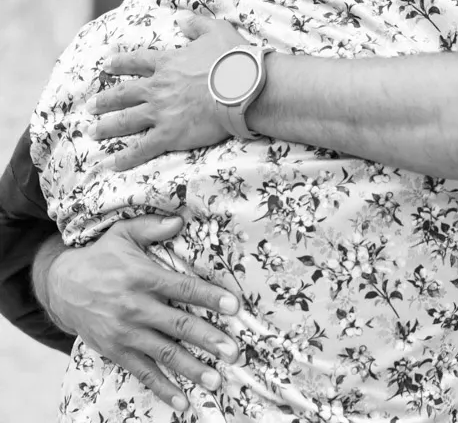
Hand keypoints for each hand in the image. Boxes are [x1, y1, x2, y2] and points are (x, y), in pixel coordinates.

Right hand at [42, 215, 239, 410]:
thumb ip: (153, 226)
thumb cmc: (101, 256)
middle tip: (233, 351)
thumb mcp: (123, 233)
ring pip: (164, 353)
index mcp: (143, 277)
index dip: (210, 297)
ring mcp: (125, 332)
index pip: (183, 288)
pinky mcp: (115, 350)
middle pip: (178, 325)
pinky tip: (181, 400)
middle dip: (208, 339)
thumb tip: (181, 219)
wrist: (61, 286)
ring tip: (216, 379)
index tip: (234, 306)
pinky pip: (142, 372)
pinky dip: (162, 387)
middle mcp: (136, 307)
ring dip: (191, 367)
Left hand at [88, 15, 246, 169]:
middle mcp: (158, 87)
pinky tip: (113, 163)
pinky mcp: (169, 134)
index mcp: (168, 63)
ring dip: (108, 126)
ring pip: (126, 120)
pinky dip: (127, 157)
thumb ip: (197, 24)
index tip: (106, 65)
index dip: (121, 63)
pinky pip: (143, 148)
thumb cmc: (232, 60)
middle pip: (124, 93)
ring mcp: (160, 112)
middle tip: (91, 105)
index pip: (137, 61)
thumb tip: (182, 18)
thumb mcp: (217, 31)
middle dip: (106, 100)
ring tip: (93, 131)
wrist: (241, 89)